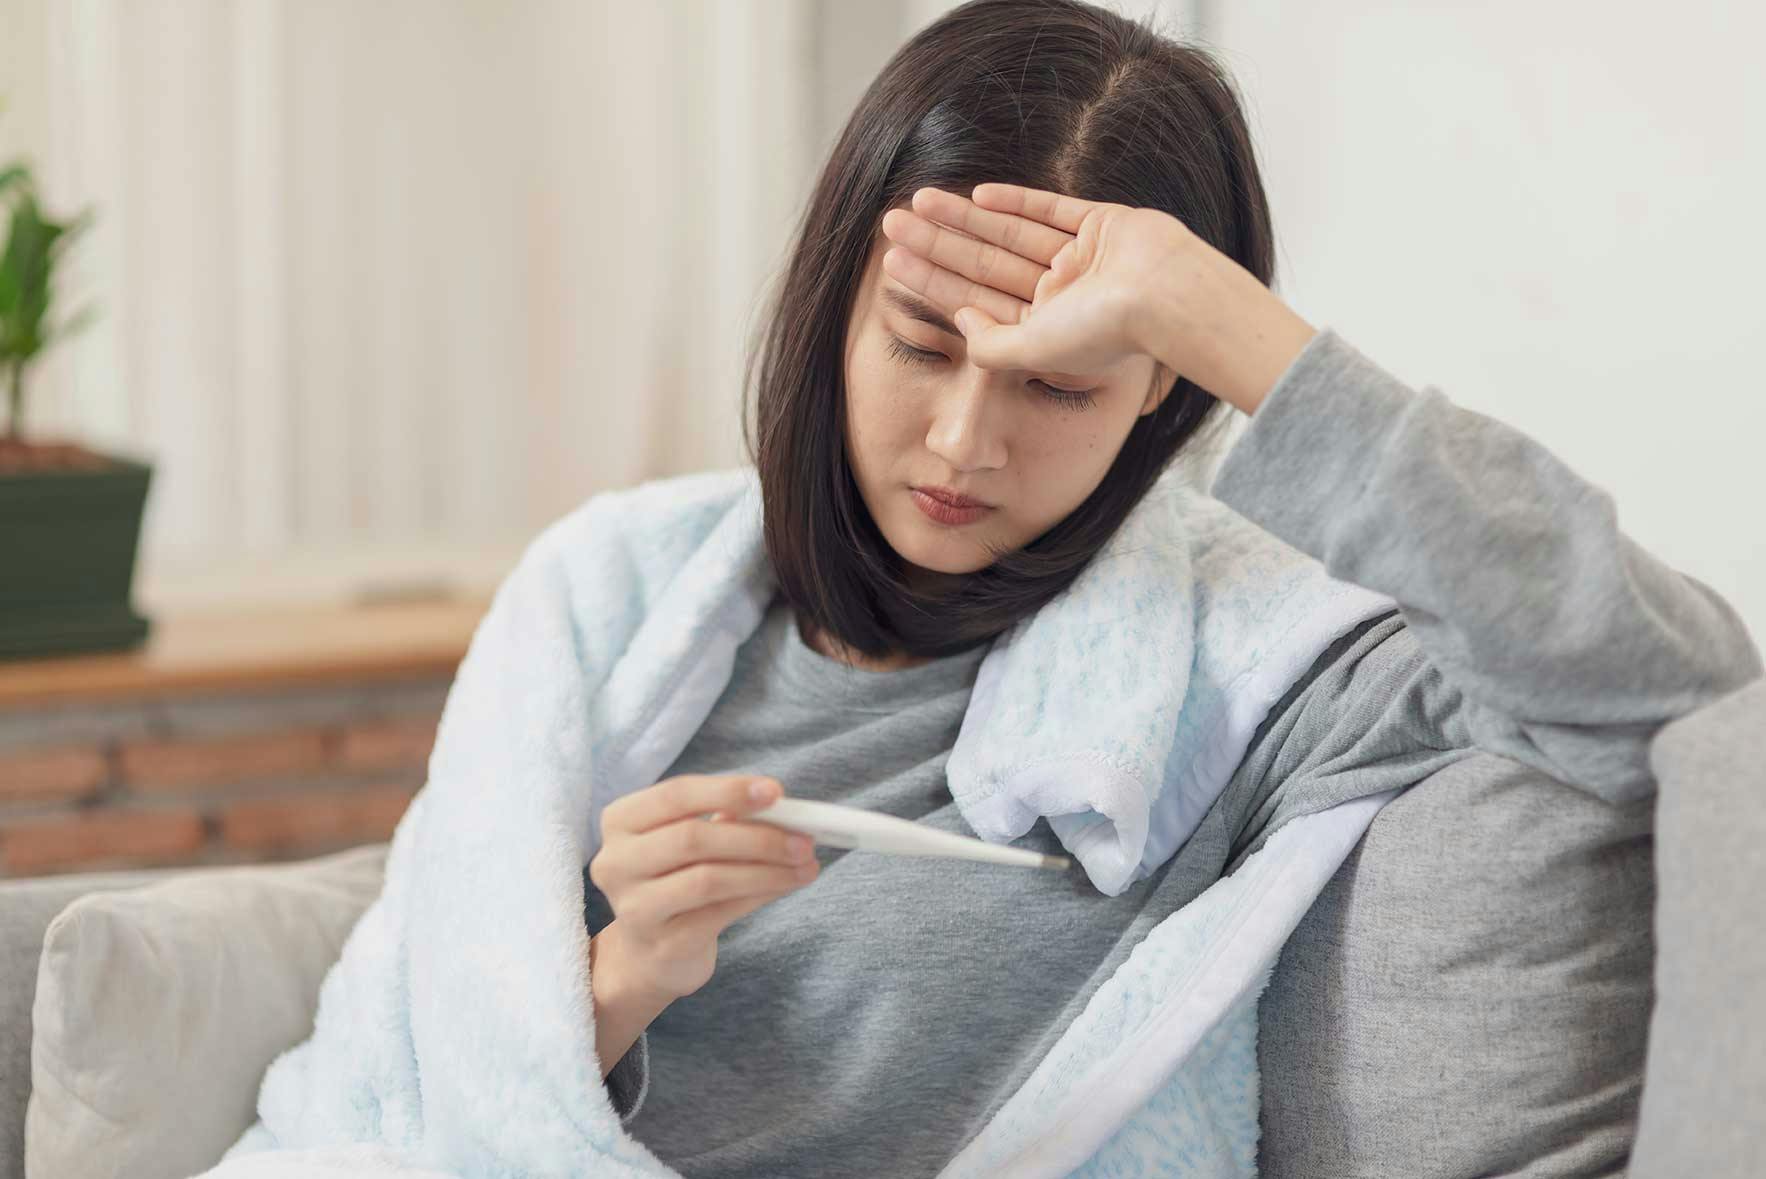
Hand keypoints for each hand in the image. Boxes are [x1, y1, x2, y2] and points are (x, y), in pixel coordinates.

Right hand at [588, 773, 818, 1001]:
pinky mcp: (662, 944)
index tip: (775, 792)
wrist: (651, 953)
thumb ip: (727, 821)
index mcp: (620, 821)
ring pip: (709, 878)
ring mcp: (635, 907)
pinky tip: (787, 884)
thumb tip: (787, 812)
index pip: (675, 795)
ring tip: (806, 864)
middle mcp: (616, 862)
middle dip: (757, 836)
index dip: (727, 791)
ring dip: (767, 869)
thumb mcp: (690, 843)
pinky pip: (721, 913)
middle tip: (804, 838)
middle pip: (692, 837)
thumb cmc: (677, 879)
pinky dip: (761, 894)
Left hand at [880, 184, 1318, 414]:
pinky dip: (1017, 201)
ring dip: (965, 219)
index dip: (932, 283)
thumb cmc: (1105, 334)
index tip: (892, 264)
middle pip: (985, 265)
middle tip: (890, 223)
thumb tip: (960, 321)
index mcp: (1045, 332)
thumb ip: (991, 346)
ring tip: (919, 202)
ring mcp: (1083, 259)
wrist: (1171, 297)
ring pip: (1010, 235)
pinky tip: (978, 196)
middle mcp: (1061, 297)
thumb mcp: (1034, 352)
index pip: (975, 302)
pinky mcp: (1105, 225)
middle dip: (937, 244)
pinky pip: (1052, 210)